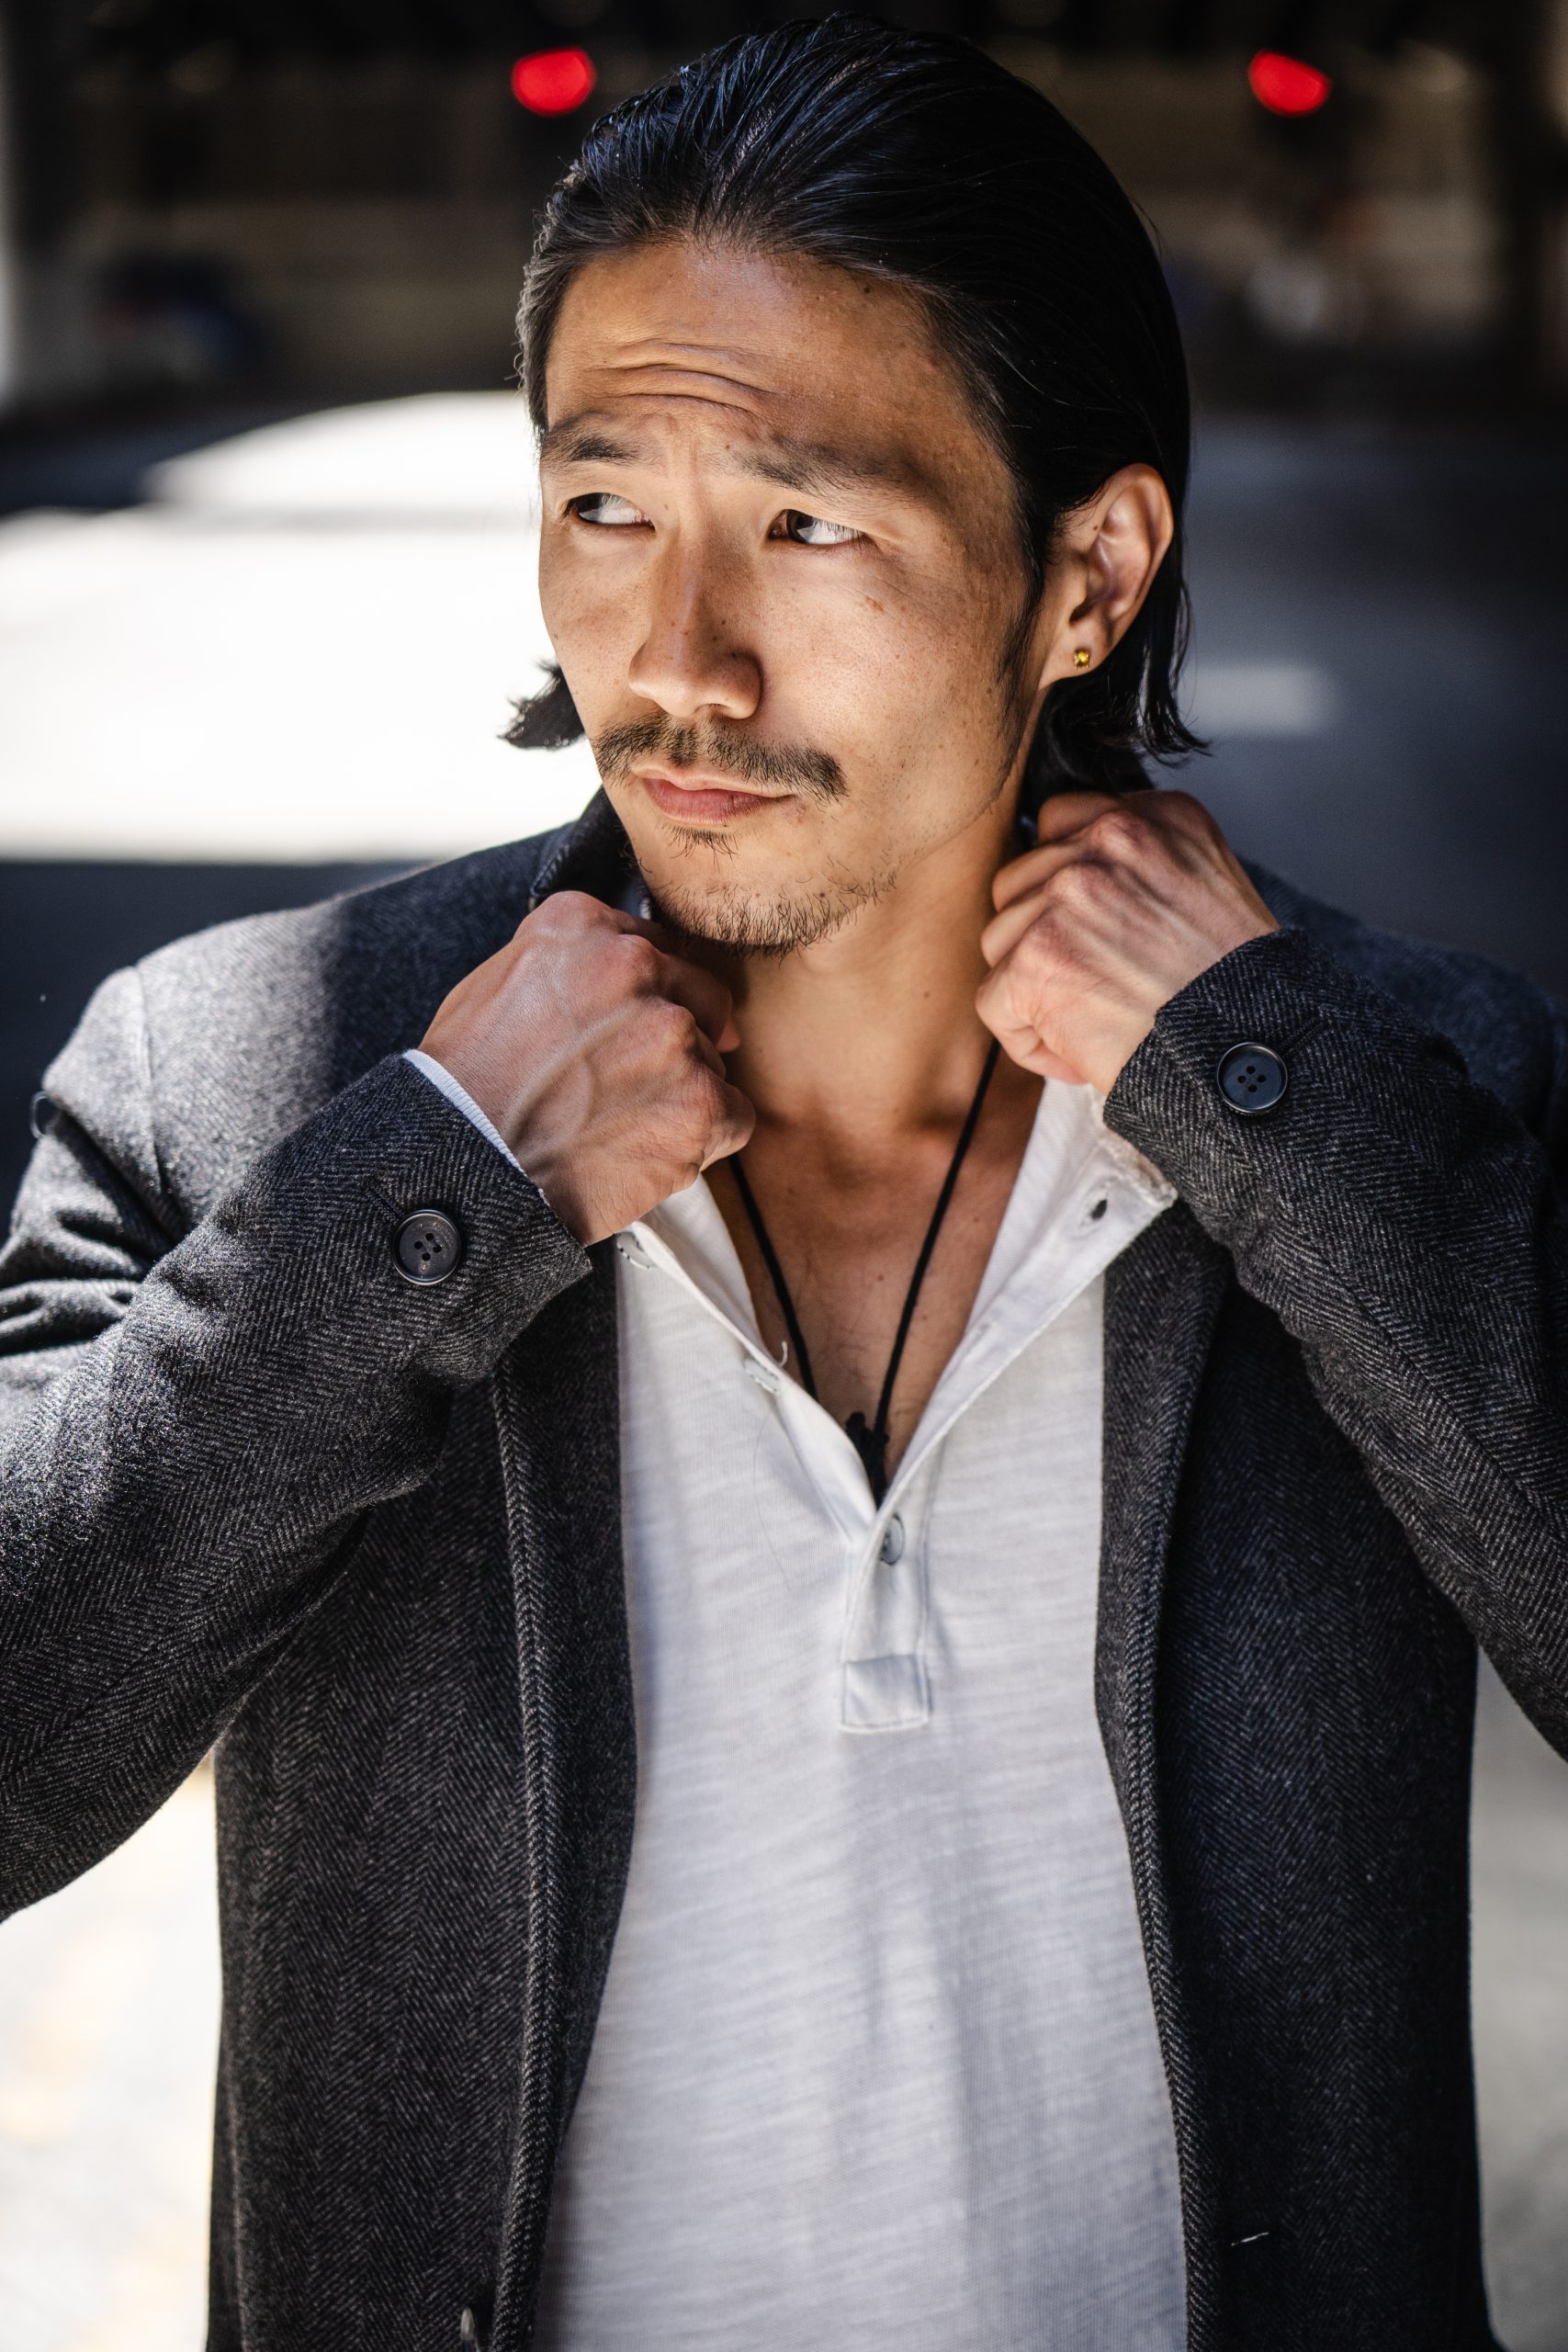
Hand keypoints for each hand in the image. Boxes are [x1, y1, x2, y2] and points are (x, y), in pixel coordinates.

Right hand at [418, 891, 753, 1244]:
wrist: (466, 1168)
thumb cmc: (468, 1087)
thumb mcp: (496, 982)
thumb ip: (569, 958)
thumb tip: (638, 957)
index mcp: (581, 927)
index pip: (652, 948)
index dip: (642, 1000)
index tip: (619, 1035)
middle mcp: (635, 967)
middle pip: (698, 997)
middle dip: (673, 1042)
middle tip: (625, 1087)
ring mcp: (673, 1034)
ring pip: (714, 1060)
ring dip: (682, 1093)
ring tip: (618, 1127)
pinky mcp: (700, 1102)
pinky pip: (735, 1115)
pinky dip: (706, 1138)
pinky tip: (651, 1151)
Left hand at [977, 789, 1276, 1091]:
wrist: (1251, 1053)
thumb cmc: (1238, 992)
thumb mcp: (1209, 887)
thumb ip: (1141, 865)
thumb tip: (1073, 877)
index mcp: (1154, 817)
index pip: (1064, 825)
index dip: (1067, 885)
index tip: (1093, 930)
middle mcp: (1108, 841)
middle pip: (1022, 881)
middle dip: (1042, 937)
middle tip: (1093, 982)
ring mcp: (1066, 897)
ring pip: (1001, 939)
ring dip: (1034, 988)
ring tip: (1093, 1021)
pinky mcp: (1035, 960)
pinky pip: (993, 1000)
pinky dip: (1028, 1039)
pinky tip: (1077, 1054)